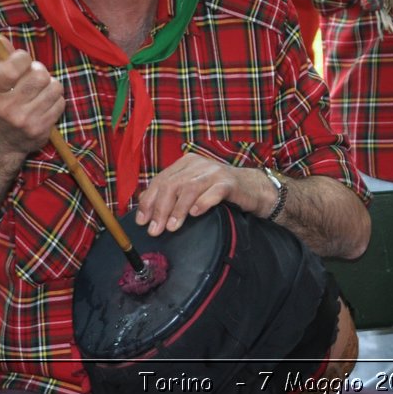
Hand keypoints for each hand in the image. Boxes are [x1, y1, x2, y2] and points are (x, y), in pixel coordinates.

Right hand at [0, 49, 63, 156]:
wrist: (0, 141)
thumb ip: (0, 58)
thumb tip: (2, 38)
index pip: (15, 64)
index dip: (23, 57)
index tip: (22, 61)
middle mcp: (6, 107)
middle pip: (40, 75)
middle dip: (40, 71)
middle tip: (33, 76)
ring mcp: (24, 120)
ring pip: (54, 87)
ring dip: (50, 85)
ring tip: (39, 90)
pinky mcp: (40, 130)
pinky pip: (60, 103)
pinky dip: (55, 100)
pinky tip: (43, 104)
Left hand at [132, 153, 267, 235]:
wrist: (251, 188)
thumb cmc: (217, 190)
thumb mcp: (191, 188)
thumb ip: (170, 192)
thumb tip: (143, 202)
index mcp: (186, 163)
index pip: (161, 180)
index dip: (148, 201)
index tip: (141, 221)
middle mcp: (199, 164)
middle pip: (172, 184)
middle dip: (160, 209)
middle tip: (155, 230)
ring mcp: (215, 172)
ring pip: (189, 188)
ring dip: (178, 209)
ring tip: (171, 227)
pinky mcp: (229, 183)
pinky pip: (213, 192)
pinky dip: (202, 203)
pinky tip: (195, 214)